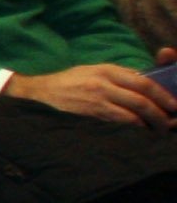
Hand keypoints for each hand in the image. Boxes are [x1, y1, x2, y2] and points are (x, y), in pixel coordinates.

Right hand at [6, 64, 176, 125]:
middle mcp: (103, 84)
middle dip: (161, 113)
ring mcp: (96, 100)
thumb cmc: (68, 81)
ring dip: (150, 124)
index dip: (162, 94)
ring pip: (133, 114)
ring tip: (158, 130)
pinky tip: (140, 132)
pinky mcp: (90, 114)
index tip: (173, 105)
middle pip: (142, 99)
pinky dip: (133, 128)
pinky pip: (119, 123)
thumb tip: (143, 84)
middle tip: (170, 122)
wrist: (39, 92)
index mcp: (107, 70)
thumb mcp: (93, 70)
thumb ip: (118, 76)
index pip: (143, 81)